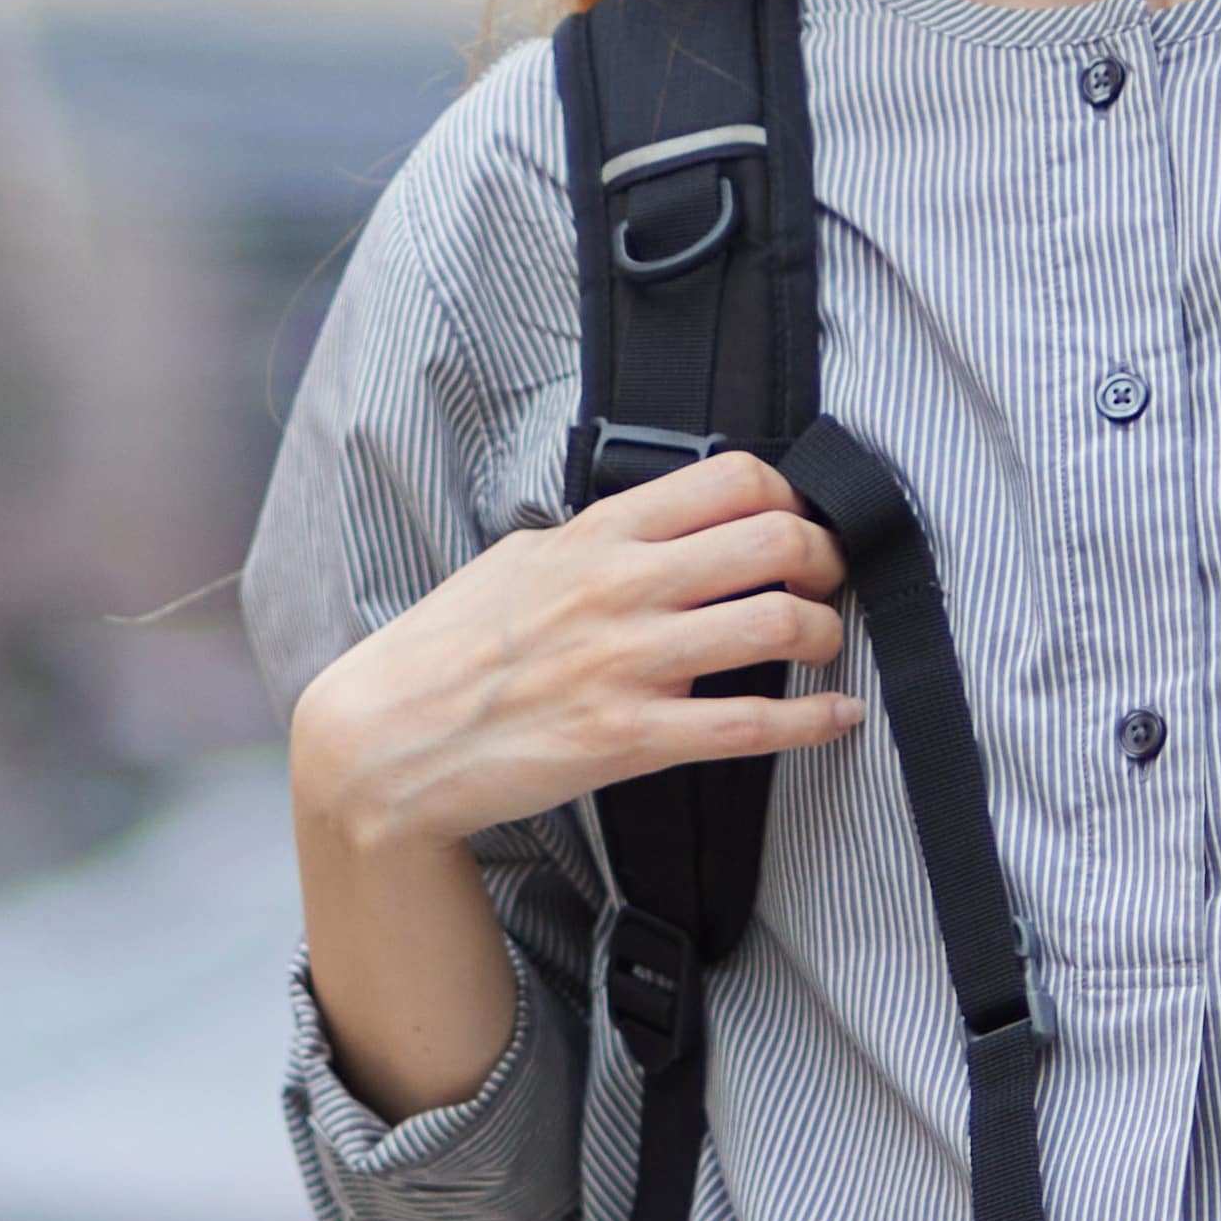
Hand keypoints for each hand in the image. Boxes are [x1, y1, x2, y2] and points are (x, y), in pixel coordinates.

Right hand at [290, 450, 860, 858]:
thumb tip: (652, 529)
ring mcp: (628, 663)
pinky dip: (812, 721)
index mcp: (596, 536)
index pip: (732, 479)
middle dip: (826, 558)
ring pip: (776, 625)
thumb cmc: (445, 651)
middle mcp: (620, 588)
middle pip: (774, 542)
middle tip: (830, 580)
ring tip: (825, 643)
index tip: (800, 523)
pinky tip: (836, 718)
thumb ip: (591, 540)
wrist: (384, 740)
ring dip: (824, 632)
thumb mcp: (516, 562)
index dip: (790, 498)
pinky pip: (750, 727)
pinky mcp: (630, 739)